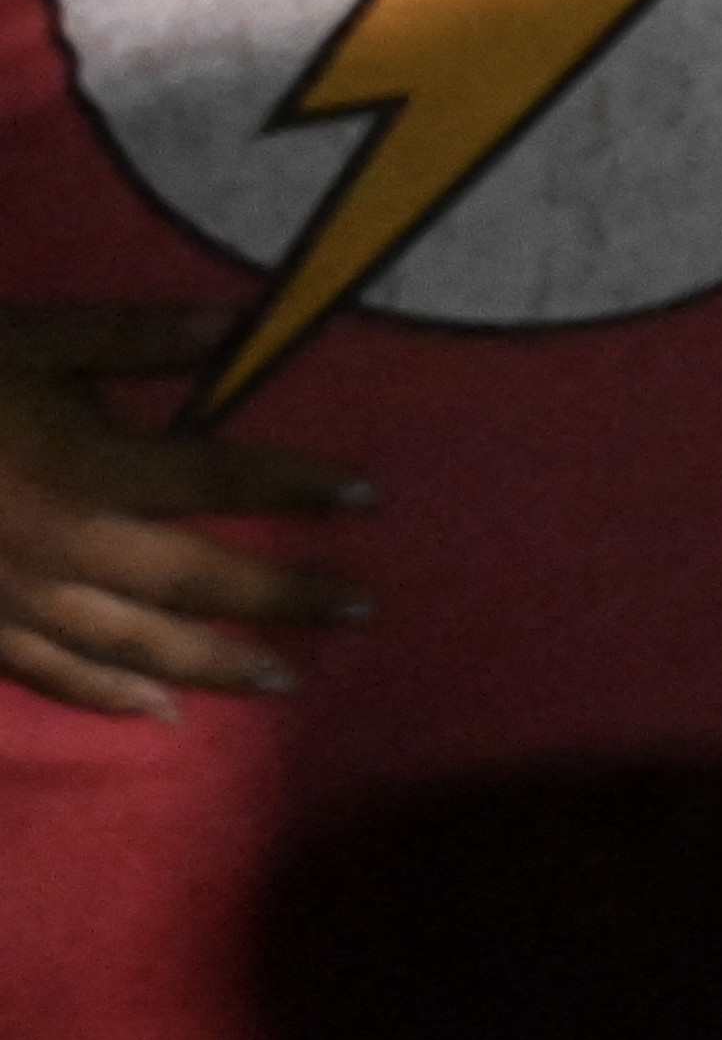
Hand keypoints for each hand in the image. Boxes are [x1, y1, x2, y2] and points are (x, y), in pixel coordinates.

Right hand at [0, 306, 371, 719]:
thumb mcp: (35, 335)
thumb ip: (135, 335)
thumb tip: (238, 323)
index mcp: (92, 468)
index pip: (222, 481)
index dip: (297, 488)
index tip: (370, 498)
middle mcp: (70, 547)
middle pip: (198, 580)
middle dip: (284, 596)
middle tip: (363, 610)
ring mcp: (21, 601)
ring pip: (139, 645)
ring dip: (218, 663)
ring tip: (287, 677)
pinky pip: (55, 675)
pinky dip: (113, 699)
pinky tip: (164, 716)